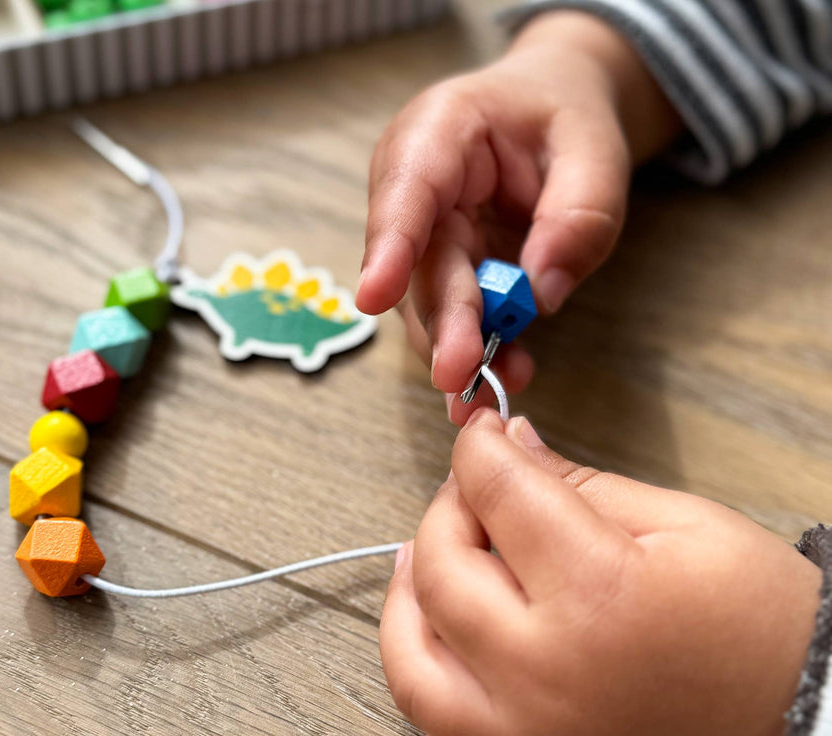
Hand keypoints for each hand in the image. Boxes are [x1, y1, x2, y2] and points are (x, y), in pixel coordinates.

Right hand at [356, 12, 681, 423]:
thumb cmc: (564, 116)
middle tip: (458, 373)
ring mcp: (425, 235)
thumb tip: (542, 292)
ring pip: (430, 304)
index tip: (373, 298)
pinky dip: (480, 350)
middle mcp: (415, 189)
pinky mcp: (442, 271)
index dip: (388, 247)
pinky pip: (455, 317)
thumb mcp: (594, 148)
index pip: (405, 191)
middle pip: (419, 266)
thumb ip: (579, 213)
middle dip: (442, 324)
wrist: (552, 112)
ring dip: (459, 349)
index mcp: (438, 131)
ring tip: (492, 390)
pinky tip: (504, 373)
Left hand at [380, 410, 821, 735]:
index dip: (479, 450)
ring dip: (404, 616)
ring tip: (425, 582)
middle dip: (441, 517)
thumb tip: (509, 448)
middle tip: (467, 505)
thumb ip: (580, 485)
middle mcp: (550, 681)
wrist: (822, 735)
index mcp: (597, 594)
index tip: (483, 440)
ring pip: (414, 679)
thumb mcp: (686, 526)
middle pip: (438, 576)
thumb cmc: (768, 628)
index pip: (495, 492)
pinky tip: (448, 722)